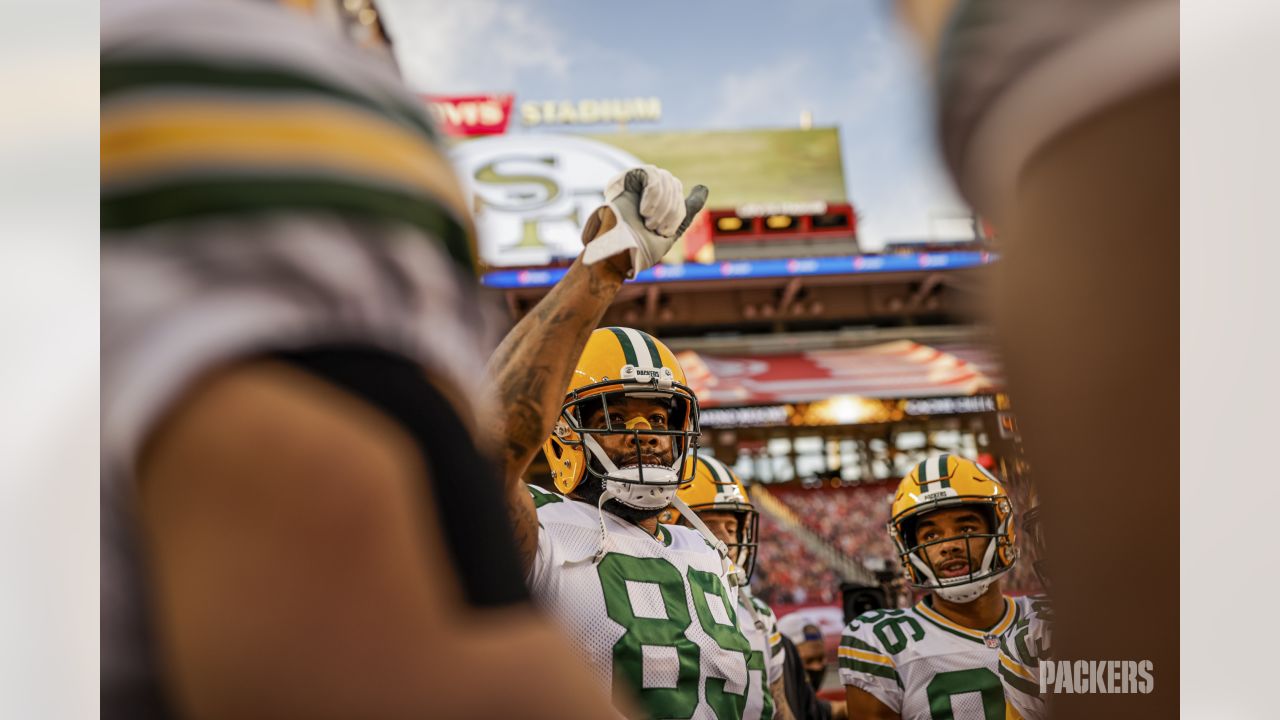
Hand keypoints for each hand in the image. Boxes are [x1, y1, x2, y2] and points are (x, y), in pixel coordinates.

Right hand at [581, 165, 708, 277]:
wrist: (620, 253)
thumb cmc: (641, 247)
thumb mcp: (670, 229)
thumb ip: (685, 210)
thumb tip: (704, 188)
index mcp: (656, 198)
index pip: (677, 191)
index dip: (677, 212)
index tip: (664, 232)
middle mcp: (645, 188)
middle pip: (674, 184)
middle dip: (671, 211)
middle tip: (655, 230)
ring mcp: (636, 182)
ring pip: (665, 179)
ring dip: (662, 206)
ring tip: (649, 223)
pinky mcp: (626, 178)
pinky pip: (651, 174)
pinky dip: (653, 195)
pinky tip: (643, 211)